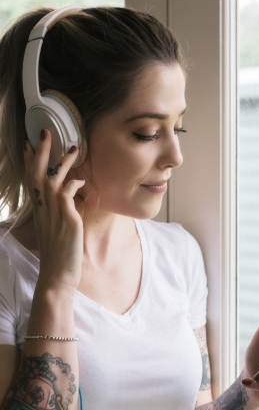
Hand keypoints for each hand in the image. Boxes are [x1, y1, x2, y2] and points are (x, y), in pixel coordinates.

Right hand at [24, 129, 84, 290]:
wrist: (58, 277)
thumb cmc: (60, 256)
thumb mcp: (56, 232)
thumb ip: (59, 215)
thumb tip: (68, 202)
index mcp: (39, 212)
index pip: (31, 181)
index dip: (29, 162)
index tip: (28, 144)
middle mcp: (43, 211)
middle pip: (36, 175)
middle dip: (40, 152)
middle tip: (44, 132)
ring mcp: (53, 215)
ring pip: (51, 180)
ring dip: (61, 162)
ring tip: (72, 147)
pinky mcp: (67, 221)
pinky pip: (66, 195)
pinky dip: (73, 185)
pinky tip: (81, 181)